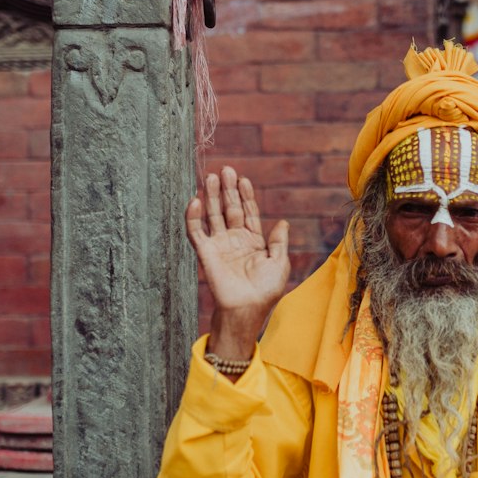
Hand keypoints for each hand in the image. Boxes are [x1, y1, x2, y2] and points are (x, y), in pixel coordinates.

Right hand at [186, 167, 289, 357]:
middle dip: (228, 189)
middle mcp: (235, 240)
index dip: (246, 196)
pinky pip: (197, 231)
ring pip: (214, 215)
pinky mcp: (206, 252)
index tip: (244, 179)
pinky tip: (196, 200)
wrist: (247, 308)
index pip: (248, 212)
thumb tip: (283, 222)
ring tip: (211, 177)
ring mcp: (220, 245)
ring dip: (212, 196)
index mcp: (254, 241)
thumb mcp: (280, 263)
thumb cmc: (266, 291)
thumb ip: (279, 242)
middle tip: (225, 170)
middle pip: (229, 209)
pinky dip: (194, 216)